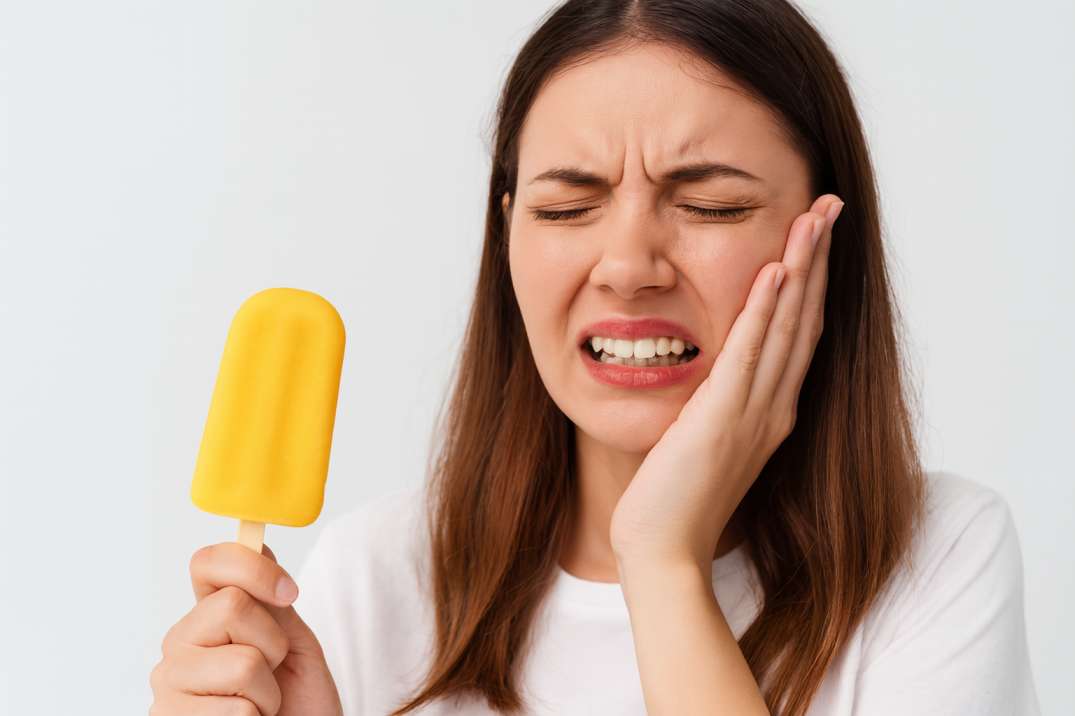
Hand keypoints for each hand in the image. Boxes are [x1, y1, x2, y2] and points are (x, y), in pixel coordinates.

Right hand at [150, 542, 342, 714]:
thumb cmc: (296, 699)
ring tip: (261, 706)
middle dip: (273, 642)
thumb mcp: (293, 641)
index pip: (207, 562)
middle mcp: (179, 644)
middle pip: (231, 604)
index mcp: (206, 616)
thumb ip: (271, 600)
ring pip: (242, 663)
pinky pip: (238, 712)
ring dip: (268, 692)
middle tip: (271, 671)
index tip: (288, 593)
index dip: (252, 567)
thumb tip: (256, 542)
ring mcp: (169, 685)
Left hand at [609, 194, 843, 572]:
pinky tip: (773, 272)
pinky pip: (749, 355)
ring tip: (813, 218)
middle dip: (817, 260)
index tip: (815, 237)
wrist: (665, 551)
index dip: (811, 283)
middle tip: (829, 207)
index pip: (798, 334)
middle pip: (805, 319)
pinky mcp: (723, 419)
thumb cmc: (676, 499)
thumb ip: (716, 402)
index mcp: (769, 411)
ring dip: (800, 269)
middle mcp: (773, 407)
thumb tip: (709, 372)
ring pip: (786, 327)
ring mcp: (754, 413)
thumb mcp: (703, 438)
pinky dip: (764, 311)